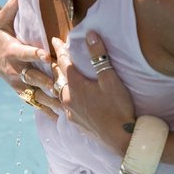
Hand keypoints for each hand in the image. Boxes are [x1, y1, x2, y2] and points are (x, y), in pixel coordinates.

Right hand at [0, 0, 61, 119]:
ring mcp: (17, 83)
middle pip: (31, 76)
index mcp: (12, 51)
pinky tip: (57, 117)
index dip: (34, 54)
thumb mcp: (2, 20)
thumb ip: (12, 8)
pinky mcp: (20, 91)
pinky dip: (44, 110)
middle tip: (58, 86)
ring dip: (47, 99)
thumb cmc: (1, 34)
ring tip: (62, 106)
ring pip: (34, 92)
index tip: (47, 56)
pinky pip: (33, 102)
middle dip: (45, 82)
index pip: (24, 52)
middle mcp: (14, 69)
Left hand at [52, 32, 135, 154]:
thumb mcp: (110, 79)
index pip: (64, 63)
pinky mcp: (75, 122)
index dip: (60, 50)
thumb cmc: (117, 107)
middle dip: (56, 65)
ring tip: (55, 77)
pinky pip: (63, 106)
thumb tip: (90, 35)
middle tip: (53, 56)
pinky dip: (61, 98)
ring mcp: (70, 112)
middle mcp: (68, 99)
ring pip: (58, 93)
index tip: (54, 40)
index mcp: (75, 86)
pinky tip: (65, 100)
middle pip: (58, 78)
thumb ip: (99, 56)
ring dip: (56, 83)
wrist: (120, 137)